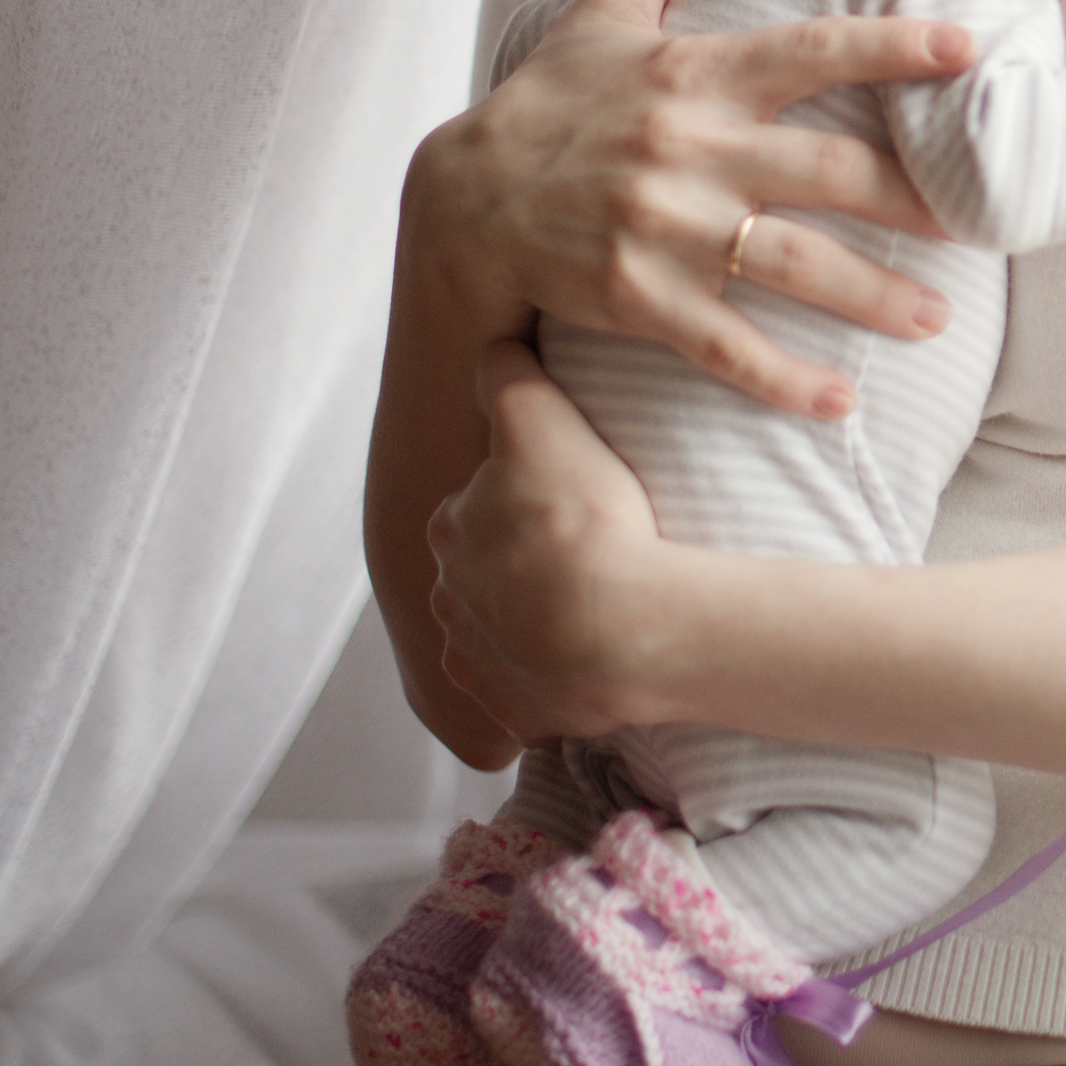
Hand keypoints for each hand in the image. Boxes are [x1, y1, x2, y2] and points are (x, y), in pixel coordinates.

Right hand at [409, 0, 974, 416]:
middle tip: (989, 222)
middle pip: (826, 173)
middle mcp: (688, 149)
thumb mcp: (605, 11)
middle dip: (913, 200)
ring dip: (872, 298)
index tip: (968, 50)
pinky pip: (725, 346)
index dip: (891, 47)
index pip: (810, 52)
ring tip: (938, 320)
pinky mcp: (635, 298)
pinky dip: (784, 379)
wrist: (458, 206)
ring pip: (791, 267)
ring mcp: (662, 229)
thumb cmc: (550, 103)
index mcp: (694, 74)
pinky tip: (841, 404)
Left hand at [428, 343, 677, 746]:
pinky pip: (536, 696)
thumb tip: (492, 351)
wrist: (614, 624)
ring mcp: (483, 664)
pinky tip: (601, 662)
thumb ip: (509, 376)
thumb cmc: (580, 516)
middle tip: (588, 556)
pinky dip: (558, 683)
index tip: (564, 502)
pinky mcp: (522, 714)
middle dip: (521, 570)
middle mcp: (450, 602)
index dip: (520, 500)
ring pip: (504, 639)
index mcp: (451, 531)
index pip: (475, 508)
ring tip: (600, 613)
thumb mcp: (538, 416)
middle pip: (485, 577)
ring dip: (537, 629)